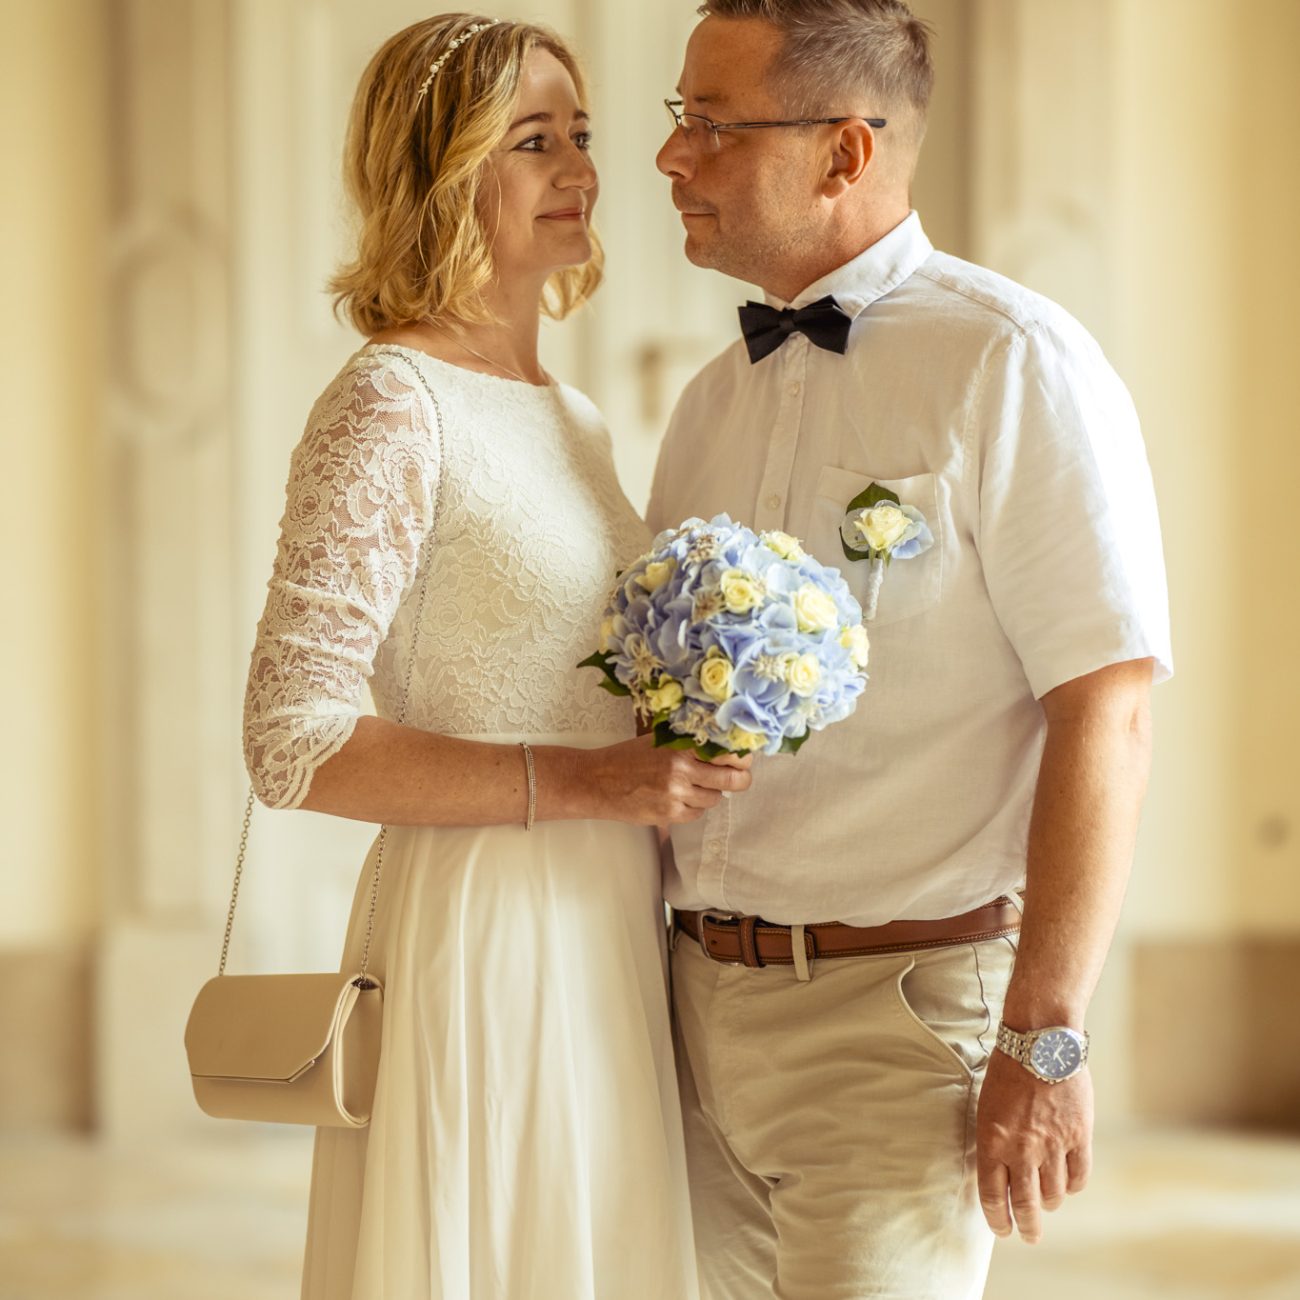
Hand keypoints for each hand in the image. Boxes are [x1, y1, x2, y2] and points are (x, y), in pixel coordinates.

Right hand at [583, 733, 753, 824]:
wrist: (596, 781)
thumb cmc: (628, 757)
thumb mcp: (659, 740)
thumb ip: (690, 743)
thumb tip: (726, 748)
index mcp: (681, 744)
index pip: (729, 752)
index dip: (742, 757)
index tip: (743, 759)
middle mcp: (681, 767)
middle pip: (733, 779)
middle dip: (740, 780)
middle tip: (738, 778)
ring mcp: (676, 793)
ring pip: (715, 798)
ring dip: (710, 793)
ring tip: (693, 786)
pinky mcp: (669, 814)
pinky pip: (697, 813)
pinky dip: (693, 808)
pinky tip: (677, 798)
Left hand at [975, 1048, 1092, 1243]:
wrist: (1040, 1043)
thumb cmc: (1007, 1072)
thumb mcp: (987, 1107)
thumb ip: (994, 1142)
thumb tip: (999, 1176)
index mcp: (993, 1141)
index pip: (992, 1195)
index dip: (997, 1218)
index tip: (1002, 1230)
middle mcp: (1022, 1149)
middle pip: (1025, 1204)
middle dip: (1026, 1226)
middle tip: (1028, 1236)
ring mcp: (1053, 1145)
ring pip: (1053, 1194)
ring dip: (1048, 1203)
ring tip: (1045, 1203)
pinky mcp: (1079, 1137)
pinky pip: (1078, 1177)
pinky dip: (1072, 1187)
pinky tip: (1066, 1185)